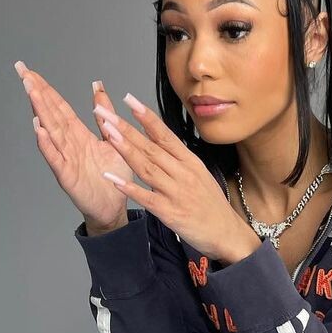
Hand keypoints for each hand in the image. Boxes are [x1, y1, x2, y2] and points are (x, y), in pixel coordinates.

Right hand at [15, 60, 129, 229]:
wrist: (113, 206)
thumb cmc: (111, 175)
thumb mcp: (113, 138)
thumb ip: (104, 114)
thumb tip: (97, 87)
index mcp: (78, 134)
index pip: (58, 106)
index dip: (46, 88)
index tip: (31, 72)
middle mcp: (68, 143)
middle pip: (50, 113)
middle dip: (37, 92)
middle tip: (23, 72)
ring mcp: (65, 159)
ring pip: (50, 131)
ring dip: (40, 111)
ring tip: (31, 92)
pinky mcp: (68, 176)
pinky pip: (56, 159)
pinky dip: (47, 145)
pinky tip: (39, 131)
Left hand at [93, 93, 249, 261]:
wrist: (227, 233)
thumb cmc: (211, 204)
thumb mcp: (199, 173)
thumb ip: (178, 158)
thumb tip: (159, 139)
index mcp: (190, 161)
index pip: (164, 134)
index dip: (145, 116)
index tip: (128, 100)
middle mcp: (183, 173)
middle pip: (150, 147)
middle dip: (125, 127)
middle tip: (104, 112)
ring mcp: (176, 192)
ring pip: (146, 167)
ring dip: (125, 149)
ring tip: (107, 133)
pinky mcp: (170, 213)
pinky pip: (146, 198)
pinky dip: (129, 188)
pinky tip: (113, 179)